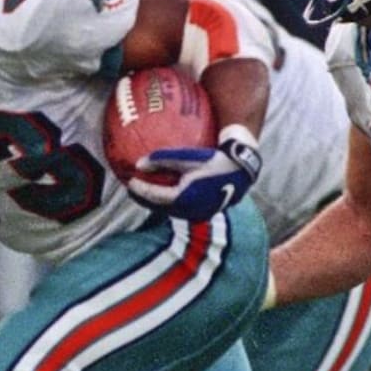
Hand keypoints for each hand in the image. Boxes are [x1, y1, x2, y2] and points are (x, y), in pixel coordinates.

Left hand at [127, 125, 261, 221]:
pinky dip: (168, 200)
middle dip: (144, 198)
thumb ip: (162, 160)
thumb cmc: (215, 160)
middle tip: (131, 189)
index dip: (141, 190)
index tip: (130, 181)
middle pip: (159, 206)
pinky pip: (179, 207)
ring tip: (144, 191)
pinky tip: (164, 190)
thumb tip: (138, 164)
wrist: (241, 170)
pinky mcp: (203, 211)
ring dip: (155, 201)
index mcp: (184, 198)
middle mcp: (189, 210)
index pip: (155, 196)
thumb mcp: (188, 157)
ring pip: (169, 208)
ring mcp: (197, 213)